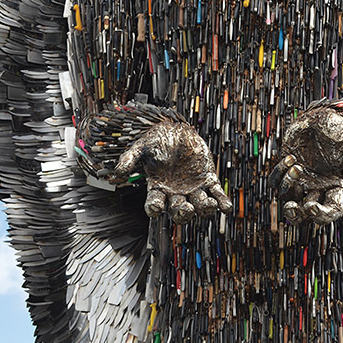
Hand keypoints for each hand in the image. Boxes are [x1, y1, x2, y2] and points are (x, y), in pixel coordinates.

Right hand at [110, 121, 231, 222]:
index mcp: (158, 189)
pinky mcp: (208, 181)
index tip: (155, 209)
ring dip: (205, 209)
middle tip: (186, 208)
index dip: (154, 208)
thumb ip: (129, 160)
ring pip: (199, 207)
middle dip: (183, 213)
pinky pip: (216, 195)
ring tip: (209, 204)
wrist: (178, 129)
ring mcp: (193, 189)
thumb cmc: (158, 139)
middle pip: (179, 211)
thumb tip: (116, 173)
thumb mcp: (141, 147)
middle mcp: (176, 194)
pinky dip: (222, 202)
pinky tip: (226, 207)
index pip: (154, 205)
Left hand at [271, 108, 342, 224]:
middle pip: (306, 215)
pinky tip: (289, 158)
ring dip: (288, 187)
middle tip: (292, 206)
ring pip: (288, 199)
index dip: (322, 215)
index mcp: (336, 184)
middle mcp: (318, 186)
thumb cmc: (332, 126)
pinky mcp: (286, 170)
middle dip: (297, 215)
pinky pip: (276, 182)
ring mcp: (301, 179)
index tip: (311, 206)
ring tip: (295, 166)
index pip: (332, 210)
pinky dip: (279, 174)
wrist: (315, 116)